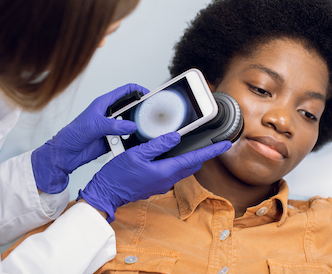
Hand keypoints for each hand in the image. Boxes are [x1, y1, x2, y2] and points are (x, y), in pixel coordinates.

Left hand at [32, 83, 148, 193]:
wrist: (65, 155)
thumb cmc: (72, 134)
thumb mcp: (94, 126)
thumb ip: (114, 125)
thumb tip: (132, 126)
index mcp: (103, 104)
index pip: (125, 91)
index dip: (138, 90)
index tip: (149, 95)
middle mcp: (109, 115)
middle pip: (130, 109)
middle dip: (140, 111)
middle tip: (150, 116)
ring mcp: (112, 128)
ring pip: (130, 125)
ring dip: (135, 129)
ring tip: (142, 131)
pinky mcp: (112, 140)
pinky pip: (127, 140)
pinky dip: (131, 142)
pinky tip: (133, 143)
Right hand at [78, 132, 230, 221]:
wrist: (106, 193)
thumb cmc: (118, 175)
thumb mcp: (136, 154)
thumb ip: (157, 145)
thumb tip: (175, 138)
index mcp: (166, 171)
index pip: (195, 159)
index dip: (212, 151)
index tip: (225, 144)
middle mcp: (167, 179)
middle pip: (192, 165)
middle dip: (202, 154)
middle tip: (210, 142)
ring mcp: (162, 183)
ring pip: (182, 168)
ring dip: (189, 158)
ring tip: (189, 145)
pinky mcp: (156, 184)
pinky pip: (172, 171)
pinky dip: (176, 162)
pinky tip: (167, 153)